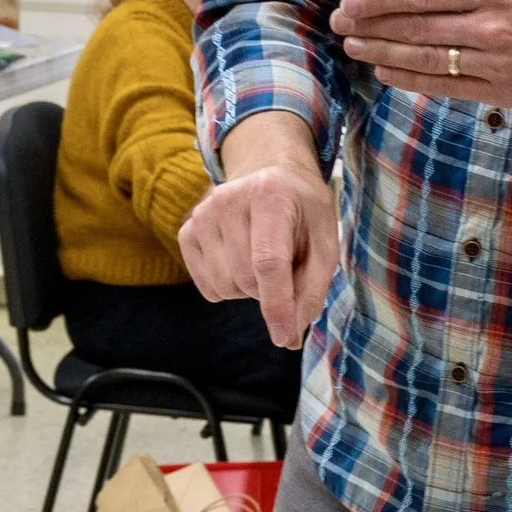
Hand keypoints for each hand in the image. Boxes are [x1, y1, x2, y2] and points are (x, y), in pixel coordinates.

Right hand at [178, 110, 340, 349]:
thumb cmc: (303, 211)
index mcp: (270, 196)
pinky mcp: (187, 230)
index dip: (276, 305)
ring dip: (248, 289)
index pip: (268, 262)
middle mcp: (228, 200)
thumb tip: (289, 335)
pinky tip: (240, 261)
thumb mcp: (324, 242)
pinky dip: (227, 288)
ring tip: (262, 260)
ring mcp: (202, 214)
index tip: (283, 337)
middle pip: (246, 279)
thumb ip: (312, 288)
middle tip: (286, 267)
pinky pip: (207, 286)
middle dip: (269, 290)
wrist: (270, 173)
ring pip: (224, 286)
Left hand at [329, 0, 511, 147]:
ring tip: (354, 49)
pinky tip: (389, 74)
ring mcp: (495, 62)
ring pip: (426, 59)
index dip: (381, 1)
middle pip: (416, 29)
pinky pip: (448, 86)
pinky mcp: (503, 90)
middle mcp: (490, 27)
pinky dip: (414, 80)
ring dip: (385, 55)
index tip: (350, 4)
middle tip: (338, 26)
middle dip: (371, 28)